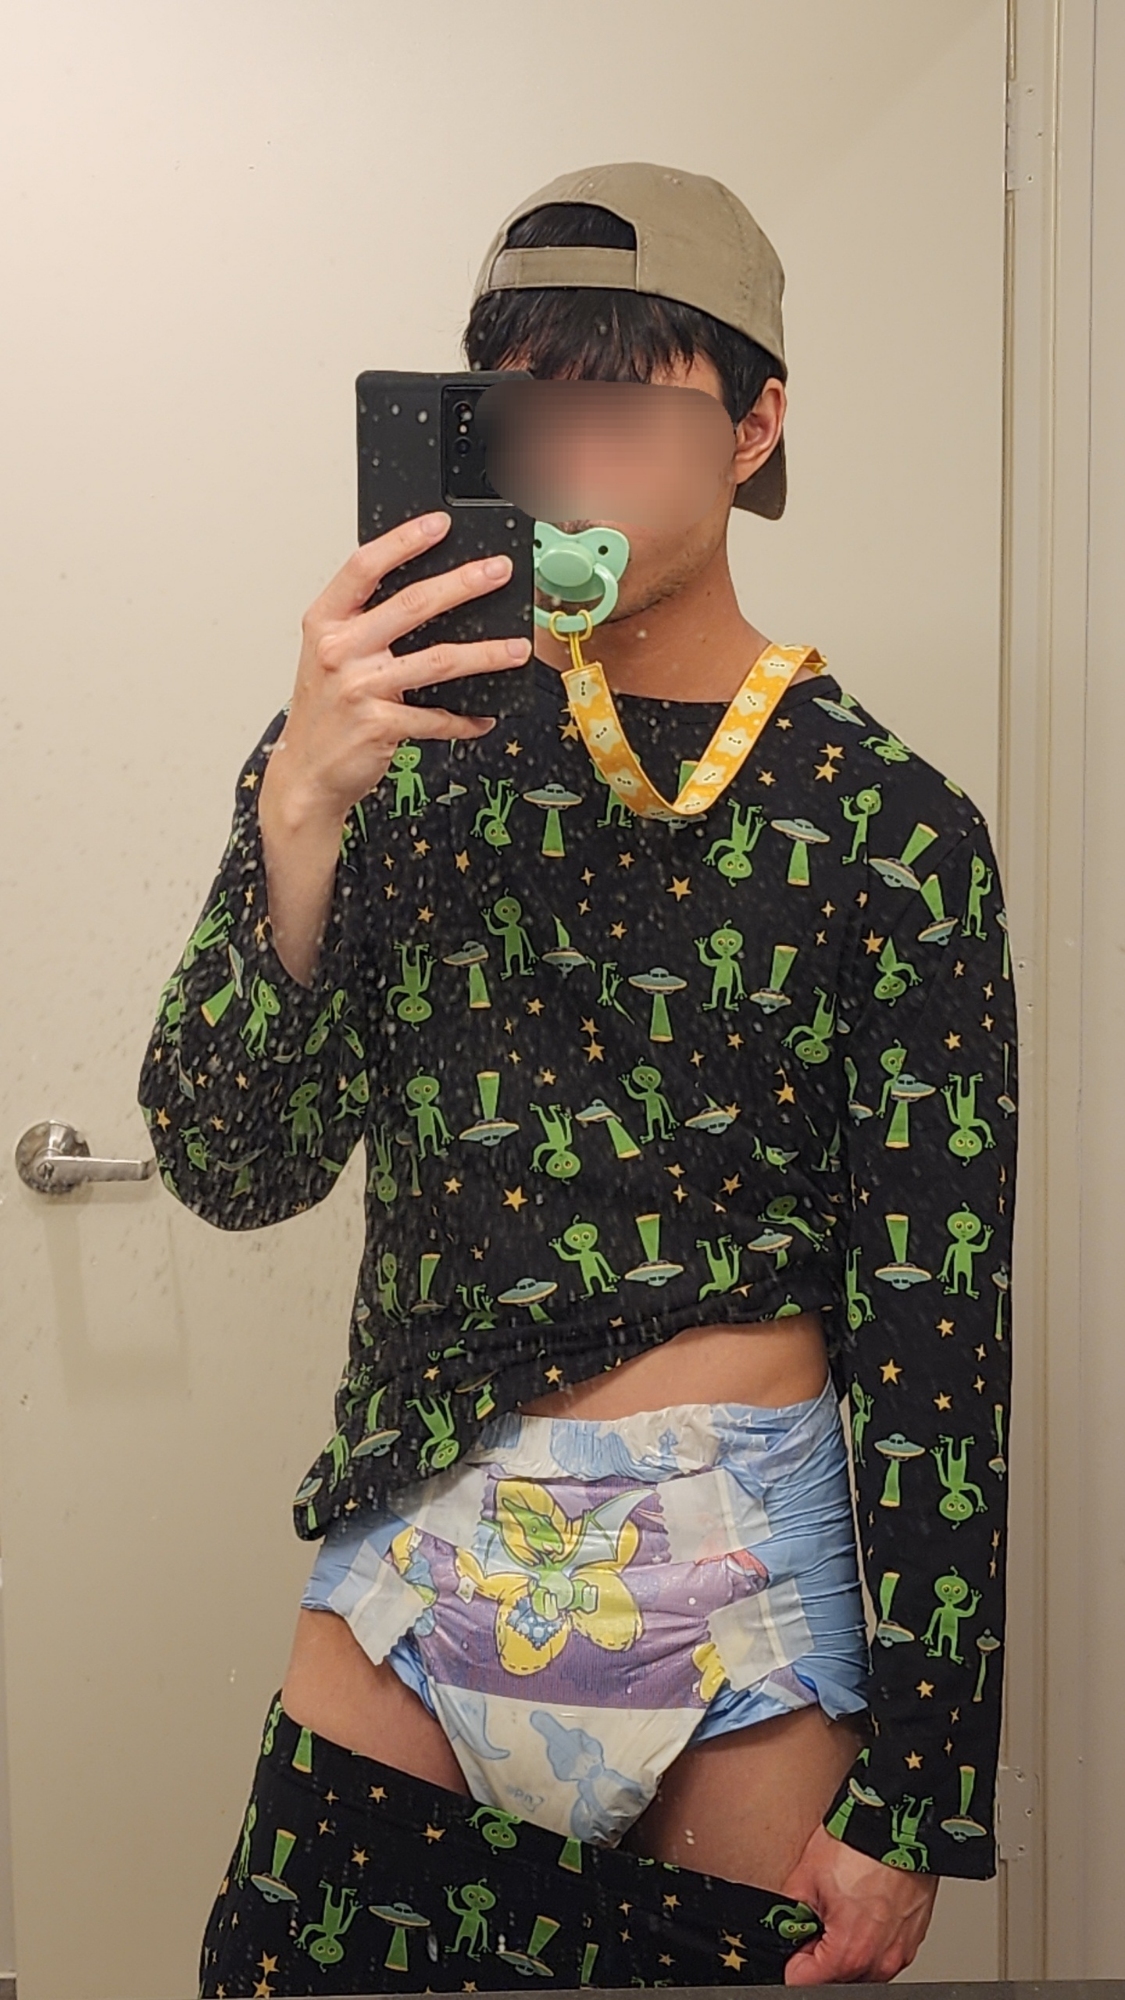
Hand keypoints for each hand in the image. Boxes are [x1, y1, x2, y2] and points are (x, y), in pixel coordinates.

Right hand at [263, 510, 531, 829]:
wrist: (305, 773)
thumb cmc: (323, 712)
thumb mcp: (329, 656)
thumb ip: (364, 624)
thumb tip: (429, 597)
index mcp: (326, 623)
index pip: (364, 567)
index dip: (403, 540)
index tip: (439, 524)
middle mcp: (340, 650)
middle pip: (413, 604)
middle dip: (464, 583)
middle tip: (499, 571)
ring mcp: (359, 688)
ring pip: (438, 661)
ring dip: (486, 654)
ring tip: (517, 648)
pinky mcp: (379, 726)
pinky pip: (436, 717)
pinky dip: (465, 718)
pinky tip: (483, 717)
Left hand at [781, 1824, 938, 1984]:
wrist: (899, 1823)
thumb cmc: (858, 1845)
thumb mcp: (806, 1876)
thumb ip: (789, 1913)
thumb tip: (783, 1927)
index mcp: (848, 1952)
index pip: (804, 1981)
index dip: (794, 1959)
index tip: (797, 1937)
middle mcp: (878, 1961)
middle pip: (835, 1978)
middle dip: (821, 1955)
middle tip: (819, 1917)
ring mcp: (898, 1952)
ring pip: (861, 1968)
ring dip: (847, 1949)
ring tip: (845, 1909)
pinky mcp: (912, 1939)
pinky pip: (883, 1953)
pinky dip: (870, 1938)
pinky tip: (865, 1907)